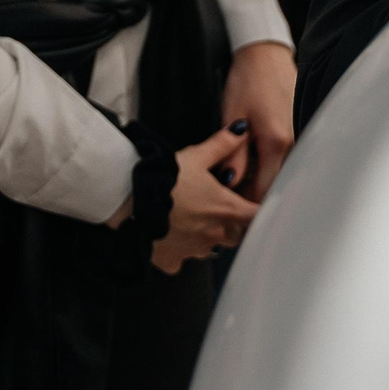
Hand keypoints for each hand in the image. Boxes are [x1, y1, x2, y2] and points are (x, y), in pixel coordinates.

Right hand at [154, 121, 259, 272]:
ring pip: (209, 248)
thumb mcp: (196, 156)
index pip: (257, 216)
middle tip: (217, 207)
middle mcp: (213, 234)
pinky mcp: (172, 260)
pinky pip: (181, 259)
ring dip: (205, 236)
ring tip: (190, 218)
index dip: (259, 210)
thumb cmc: (165, 178)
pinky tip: (170, 235)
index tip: (254, 204)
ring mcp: (192, 250)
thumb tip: (243, 130)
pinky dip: (179, 249)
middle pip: (235, 235)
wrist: (129, 201)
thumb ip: (223, 144)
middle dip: (232, 224)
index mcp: (224, 209)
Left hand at [218, 41, 297, 200]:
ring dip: (262, 179)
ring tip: (241, 177)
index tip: (234, 213)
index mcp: (276, 142)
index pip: (265, 190)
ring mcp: (298, 136)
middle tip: (234, 197)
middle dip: (254, 195)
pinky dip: (270, 164)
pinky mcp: (297, 129)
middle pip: (276, 183)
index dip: (248, 206)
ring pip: (281, 171)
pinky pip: (285, 157)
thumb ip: (234, 157)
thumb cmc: (247, 80)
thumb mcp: (232, 118)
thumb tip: (230, 186)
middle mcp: (293, 142)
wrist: (265, 54)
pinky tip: (254, 159)